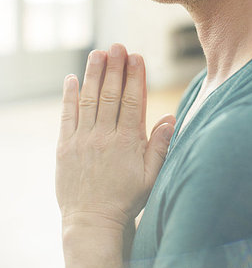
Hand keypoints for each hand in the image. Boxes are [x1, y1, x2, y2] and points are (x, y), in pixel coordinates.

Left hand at [56, 44, 174, 236]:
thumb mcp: (152, 176)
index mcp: (128, 142)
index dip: (135, 77)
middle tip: (117, 45)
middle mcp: (105, 136)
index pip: (133, 101)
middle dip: (115, 67)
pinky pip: (67, 116)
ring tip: (97, 53)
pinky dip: (69, 96)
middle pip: (111, 95)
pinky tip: (71, 78)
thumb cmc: (126, 198)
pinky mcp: (65, 146)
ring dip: (93, 75)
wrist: (92, 221)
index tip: (136, 57)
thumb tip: (170, 119)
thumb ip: (161, 147)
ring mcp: (83, 140)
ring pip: (89, 100)